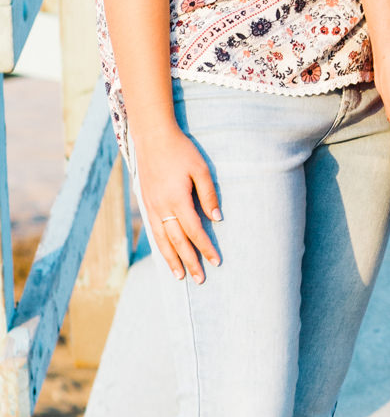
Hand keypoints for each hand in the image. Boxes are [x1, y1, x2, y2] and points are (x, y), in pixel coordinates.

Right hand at [133, 124, 221, 282]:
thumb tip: (217, 219)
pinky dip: (160, 245)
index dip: (205, 248)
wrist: (152, 137)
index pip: (194, 231)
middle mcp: (161, 207)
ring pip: (162, 240)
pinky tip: (166, 253)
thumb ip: (208, 195)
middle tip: (199, 279)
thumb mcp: (201, 169)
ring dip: (171, 259)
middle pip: (177, 241)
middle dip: (189, 261)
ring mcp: (150, 206)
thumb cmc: (180, 151)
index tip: (216, 261)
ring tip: (179, 276)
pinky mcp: (145, 202)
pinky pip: (153, 230)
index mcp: (177, 199)